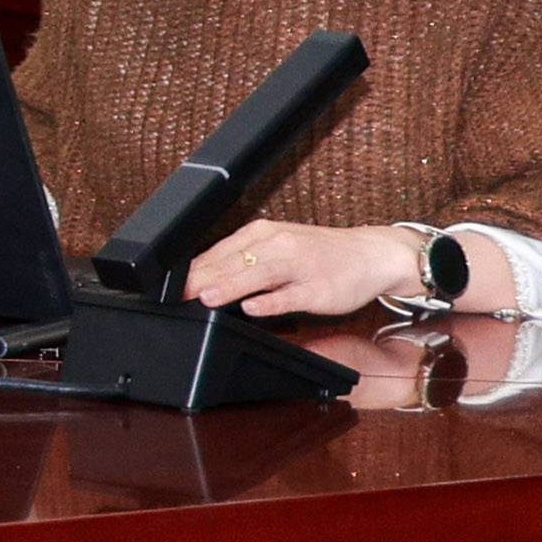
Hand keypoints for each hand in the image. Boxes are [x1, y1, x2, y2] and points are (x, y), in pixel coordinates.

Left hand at [179, 217, 434, 321]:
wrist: (372, 254)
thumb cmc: (320, 253)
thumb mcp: (278, 246)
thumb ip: (245, 259)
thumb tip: (204, 278)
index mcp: (263, 233)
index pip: (219, 250)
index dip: (193, 269)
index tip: (168, 285)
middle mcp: (279, 245)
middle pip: (234, 262)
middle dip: (202, 279)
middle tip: (175, 295)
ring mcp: (300, 266)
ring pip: (259, 275)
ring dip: (231, 286)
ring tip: (206, 298)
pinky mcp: (318, 289)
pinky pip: (291, 296)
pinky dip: (271, 302)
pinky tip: (253, 308)